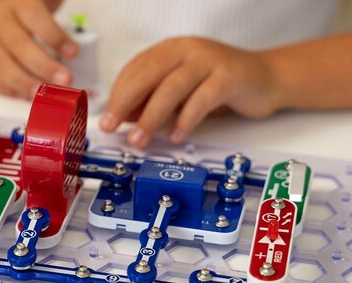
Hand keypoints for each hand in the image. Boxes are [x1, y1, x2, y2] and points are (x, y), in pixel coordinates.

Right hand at [0, 0, 77, 97]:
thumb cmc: (18, 11)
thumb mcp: (39, 1)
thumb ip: (57, 9)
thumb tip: (83, 28)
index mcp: (17, 4)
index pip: (35, 17)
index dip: (55, 36)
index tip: (73, 52)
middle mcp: (0, 24)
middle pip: (19, 46)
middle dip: (44, 66)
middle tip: (65, 80)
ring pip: (3, 66)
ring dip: (26, 84)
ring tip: (45, 95)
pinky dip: (12, 92)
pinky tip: (28, 97)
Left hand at [99, 37, 279, 147]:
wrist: (266, 78)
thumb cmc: (217, 86)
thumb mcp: (180, 93)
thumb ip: (154, 100)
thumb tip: (125, 116)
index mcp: (170, 51)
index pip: (135, 70)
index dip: (118, 95)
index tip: (106, 118)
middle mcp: (186, 50)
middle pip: (148, 75)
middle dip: (125, 103)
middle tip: (111, 127)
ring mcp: (208, 61)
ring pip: (172, 87)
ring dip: (151, 117)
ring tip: (139, 140)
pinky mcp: (228, 77)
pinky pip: (202, 99)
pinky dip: (186, 120)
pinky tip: (175, 137)